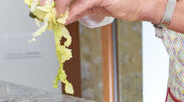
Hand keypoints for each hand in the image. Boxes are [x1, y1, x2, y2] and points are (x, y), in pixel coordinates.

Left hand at [40, 0, 159, 24]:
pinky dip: (71, 11)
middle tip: (41, 8)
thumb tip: (63, 14)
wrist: (143, 4)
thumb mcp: (95, 5)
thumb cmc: (124, 2)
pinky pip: (81, 3)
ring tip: (53, 14)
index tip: (41, 4)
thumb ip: (79, 8)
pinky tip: (65, 17)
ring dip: (58, 5)